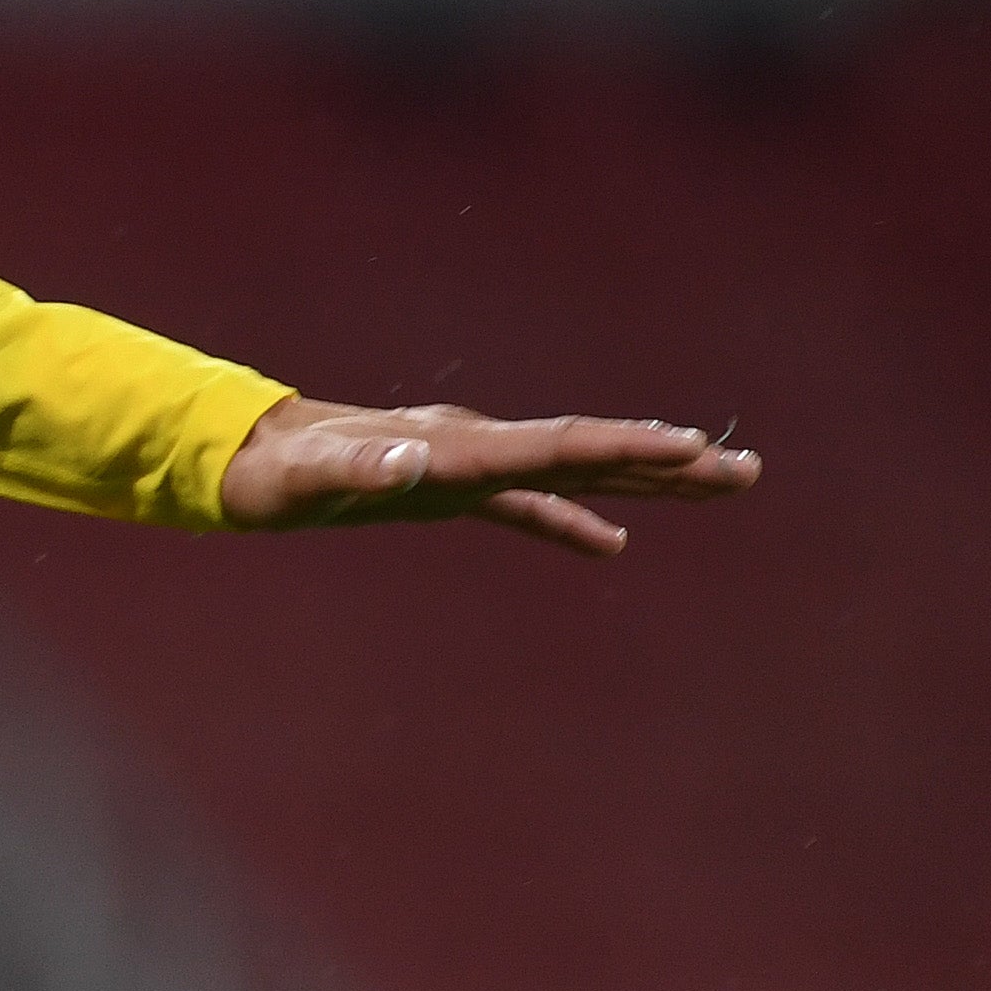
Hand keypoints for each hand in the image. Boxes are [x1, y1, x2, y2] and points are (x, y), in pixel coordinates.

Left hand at [219, 397, 760, 555]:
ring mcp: (466, 466)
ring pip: (574, 470)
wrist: (242, 456)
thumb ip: (355, 469)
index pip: (557, 446)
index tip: (693, 447)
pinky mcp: (448, 489)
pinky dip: (571, 520)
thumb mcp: (305, 477)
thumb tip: (407, 463)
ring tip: (718, 483)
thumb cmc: (270, 472)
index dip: (625, 447)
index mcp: (455, 449)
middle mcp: (473, 449)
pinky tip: (613, 544)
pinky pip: (528, 506)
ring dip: (643, 479)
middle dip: (668, 462)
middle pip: (588, 451)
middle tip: (748, 470)